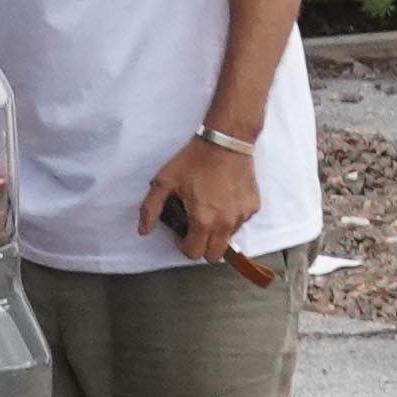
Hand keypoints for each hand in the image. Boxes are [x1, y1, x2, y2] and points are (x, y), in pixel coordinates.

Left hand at [140, 137, 261, 261]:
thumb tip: (143, 230)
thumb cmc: (194, 159)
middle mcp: (225, 223)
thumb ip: (151, 208)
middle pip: (214, 256)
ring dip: (218, 232)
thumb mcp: (165, 181)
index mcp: (203, 220)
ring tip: (210, 209)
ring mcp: (242, 216)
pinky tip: (224, 199)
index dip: (183, 246)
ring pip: (229, 238)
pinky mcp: (253, 206)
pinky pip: (241, 221)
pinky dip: (232, 217)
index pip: (193, 253)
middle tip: (195, 229)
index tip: (181, 233)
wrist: (226, 141)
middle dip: (203, 247)